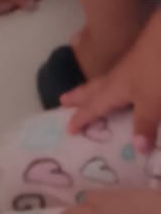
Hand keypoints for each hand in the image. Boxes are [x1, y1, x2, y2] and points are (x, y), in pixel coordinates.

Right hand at [64, 16, 160, 150]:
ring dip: (92, 89)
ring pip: (104, 81)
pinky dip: (112, 85)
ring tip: (86, 93)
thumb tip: (136, 150)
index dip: (82, 118)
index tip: (67, 129)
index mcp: (115, 89)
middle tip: (62, 100)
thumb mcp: (152, 102)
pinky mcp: (141, 63)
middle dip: (78, 96)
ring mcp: (129, 68)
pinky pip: (119, 78)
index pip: (94, 106)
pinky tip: (121, 84)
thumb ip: (144, 124)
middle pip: (92, 88)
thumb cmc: (156, 70)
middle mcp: (118, 78)